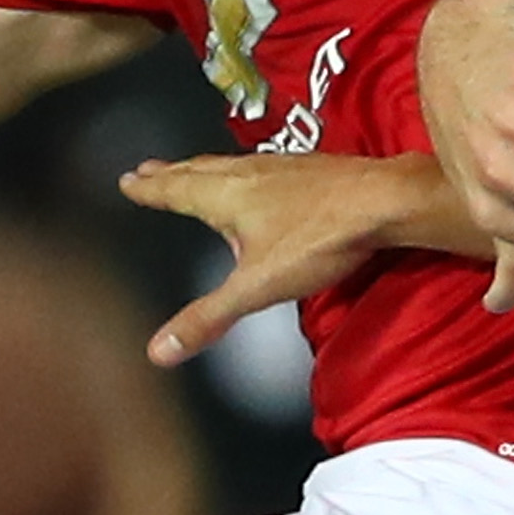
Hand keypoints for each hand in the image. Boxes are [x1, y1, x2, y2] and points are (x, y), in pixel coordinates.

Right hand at [120, 154, 438, 367]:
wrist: (383, 202)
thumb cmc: (319, 239)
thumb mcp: (256, 287)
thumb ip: (208, 318)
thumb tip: (159, 350)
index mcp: (225, 196)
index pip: (175, 190)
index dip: (150, 189)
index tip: (129, 180)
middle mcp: (248, 173)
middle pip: (198, 170)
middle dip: (170, 173)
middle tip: (148, 169)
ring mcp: (281, 167)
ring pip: (229, 164)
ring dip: (203, 168)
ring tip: (192, 170)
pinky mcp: (309, 168)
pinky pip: (260, 166)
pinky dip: (242, 170)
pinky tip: (257, 178)